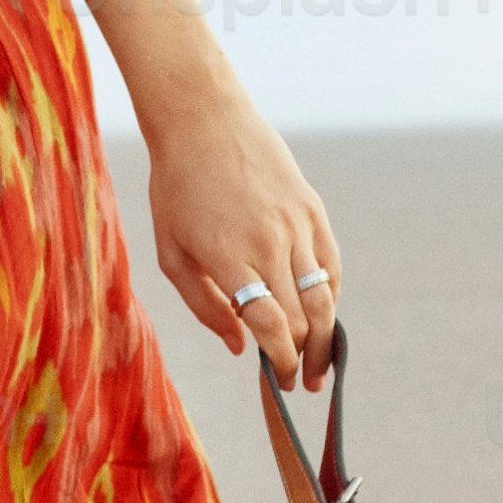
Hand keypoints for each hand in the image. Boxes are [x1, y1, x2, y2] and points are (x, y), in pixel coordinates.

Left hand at [137, 92, 344, 377]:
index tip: (280, 381)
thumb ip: (205, 306)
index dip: (280, 361)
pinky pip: (331, 264)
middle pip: (301, 318)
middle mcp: (268, 241)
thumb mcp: (172, 252)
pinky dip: (330, 295)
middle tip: (300, 381)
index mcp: (228, 256)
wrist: (204, 120)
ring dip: (324, 337)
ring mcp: (296, 224)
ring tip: (320, 363)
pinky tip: (321, 315)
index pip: (269, 324)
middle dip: (303, 358)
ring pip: (324, 296)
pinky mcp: (312, 209)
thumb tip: (241, 347)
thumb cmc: (176, 188)